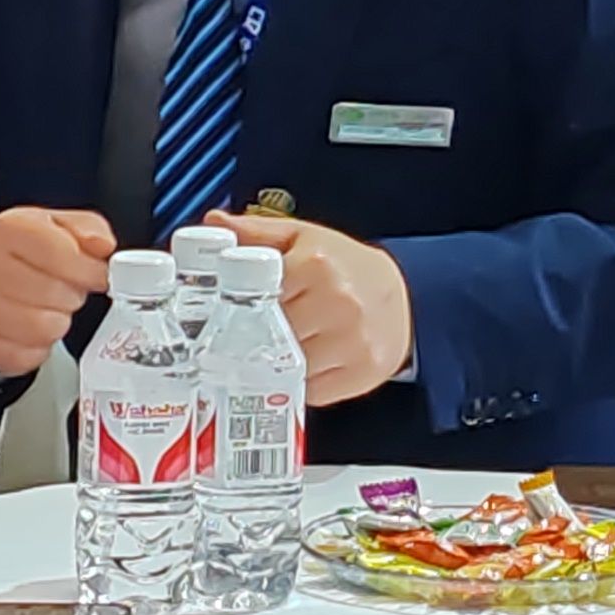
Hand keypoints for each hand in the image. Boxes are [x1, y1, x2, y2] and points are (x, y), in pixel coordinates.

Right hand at [0, 207, 116, 378]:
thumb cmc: (25, 253)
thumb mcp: (58, 225)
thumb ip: (88, 229)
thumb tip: (102, 245)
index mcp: (7, 230)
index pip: (57, 251)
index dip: (88, 268)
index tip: (98, 275)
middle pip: (53, 292)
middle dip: (73, 295)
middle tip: (69, 290)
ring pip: (42, 329)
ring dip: (58, 322)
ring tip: (51, 308)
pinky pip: (25, 357)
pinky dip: (39, 347)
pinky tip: (34, 328)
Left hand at [222, 214, 413, 405]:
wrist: (400, 294)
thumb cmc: (345, 266)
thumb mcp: (302, 238)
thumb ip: (256, 233)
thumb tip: (214, 223)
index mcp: (316, 265)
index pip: (257, 297)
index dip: (240, 309)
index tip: (230, 315)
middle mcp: (339, 303)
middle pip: (271, 336)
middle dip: (257, 338)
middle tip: (250, 336)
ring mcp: (354, 341)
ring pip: (290, 368)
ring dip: (278, 365)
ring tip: (279, 348)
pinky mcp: (363, 372)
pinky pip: (313, 391)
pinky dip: (301, 383)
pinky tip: (304, 363)